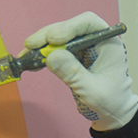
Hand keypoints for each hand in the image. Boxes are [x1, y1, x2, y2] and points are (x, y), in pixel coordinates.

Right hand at [23, 11, 137, 130]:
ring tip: (26, 55)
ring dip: (41, 44)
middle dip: (48, 35)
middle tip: (30, 46)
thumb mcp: (92, 91)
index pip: (89, 23)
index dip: (70, 26)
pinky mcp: (72, 56)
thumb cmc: (110, 102)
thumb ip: (73, 74)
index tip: (53, 38)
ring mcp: (83, 48)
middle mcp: (95, 41)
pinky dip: (41, 54)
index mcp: (108, 44)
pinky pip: (54, 49)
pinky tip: (30, 61)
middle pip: (69, 28)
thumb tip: (51, 56)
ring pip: (58, 37)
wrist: (111, 113)